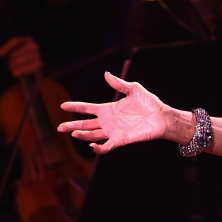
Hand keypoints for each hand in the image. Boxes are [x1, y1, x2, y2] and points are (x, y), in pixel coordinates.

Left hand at [0, 36, 43, 77]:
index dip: (7, 47)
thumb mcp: (16, 51)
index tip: (0, 54)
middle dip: (10, 60)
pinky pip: (25, 68)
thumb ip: (8, 49)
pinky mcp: (38, 65)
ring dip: (14, 66)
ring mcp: (38, 55)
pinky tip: (15, 73)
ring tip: (12, 69)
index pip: (16, 41)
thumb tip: (0, 53)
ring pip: (21, 60)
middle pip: (16, 53)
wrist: (35, 68)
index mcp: (28, 40)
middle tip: (9, 65)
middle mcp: (34, 46)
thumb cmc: (22, 58)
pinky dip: (19, 71)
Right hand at [57, 72, 178, 153]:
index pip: (87, 108)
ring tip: (73, 134)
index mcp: (108, 109)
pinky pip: (105, 146)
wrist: (161, 117)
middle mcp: (108, 121)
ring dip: (82, 135)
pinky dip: (98, 148)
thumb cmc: (149, 103)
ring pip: (92, 135)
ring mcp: (113, 131)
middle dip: (72, 126)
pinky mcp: (120, 140)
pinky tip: (92, 144)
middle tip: (59, 127)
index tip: (62, 105)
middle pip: (85, 124)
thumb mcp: (134, 89)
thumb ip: (119, 84)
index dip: (75, 107)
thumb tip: (106, 74)